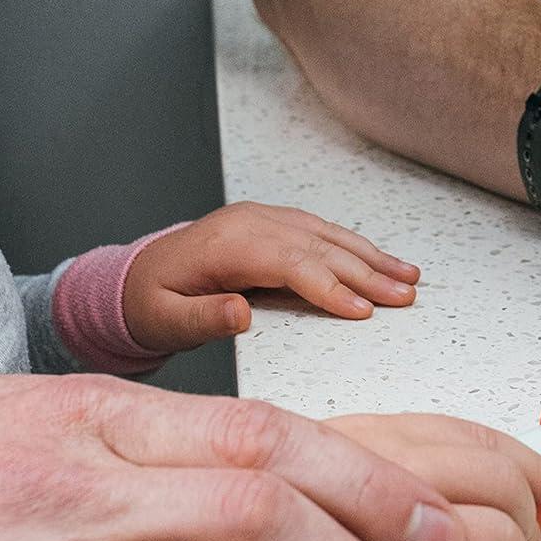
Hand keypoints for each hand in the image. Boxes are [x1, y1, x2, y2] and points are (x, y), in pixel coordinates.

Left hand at [122, 201, 419, 350]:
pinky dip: (354, 247)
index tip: (363, 311)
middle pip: (319, 247)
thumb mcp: (164, 321)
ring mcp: (263, 219)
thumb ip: (202, 319)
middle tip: (405, 297)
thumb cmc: (148, 303)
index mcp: (228, 244)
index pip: (292, 264)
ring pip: (327, 235)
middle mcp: (251, 223)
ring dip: (371, 256)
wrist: (132, 279)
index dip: (330, 286)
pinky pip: (320, 232)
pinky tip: (379, 261)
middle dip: (367, 272)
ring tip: (409, 277)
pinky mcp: (271, 224)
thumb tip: (240, 314)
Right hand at [324, 413, 540, 540]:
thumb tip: (495, 491)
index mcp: (343, 434)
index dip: (525, 463)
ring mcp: (328, 530)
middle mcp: (334, 467)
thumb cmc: (224, 534)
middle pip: (476, 484)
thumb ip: (382, 476)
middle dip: (518, 523)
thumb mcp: (306, 484)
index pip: (460, 434)